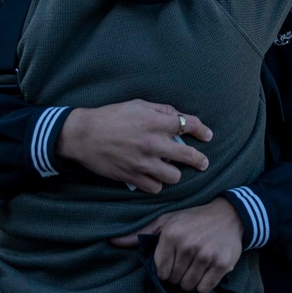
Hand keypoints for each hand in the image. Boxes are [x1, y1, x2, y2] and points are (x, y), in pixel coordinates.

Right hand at [57, 100, 211, 192]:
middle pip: (187, 156)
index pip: (188, 125)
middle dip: (199, 160)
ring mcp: (143, 162)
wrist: (84, 135)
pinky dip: (156, 183)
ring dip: (174, 173)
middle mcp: (153, 143)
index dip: (202, 130)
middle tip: (203, 163)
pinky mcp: (132, 177)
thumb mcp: (138, 104)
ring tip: (171, 169)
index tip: (207, 135)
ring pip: (173, 177)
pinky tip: (154, 177)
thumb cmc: (111, 116)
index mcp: (155, 122)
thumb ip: (161, 110)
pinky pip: (155, 188)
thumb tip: (179, 116)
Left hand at [111, 198, 242, 292]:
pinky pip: (204, 288)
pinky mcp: (221, 264)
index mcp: (172, 234)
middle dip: (179, 274)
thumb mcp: (167, 220)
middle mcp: (188, 244)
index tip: (174, 260)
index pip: (160, 271)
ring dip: (191, 280)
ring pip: (188, 286)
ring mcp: (206, 255)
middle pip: (174, 280)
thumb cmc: (194, 219)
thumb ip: (141, 233)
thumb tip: (113, 241)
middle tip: (186, 261)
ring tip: (196, 265)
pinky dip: (204, 283)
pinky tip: (206, 269)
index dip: (166, 269)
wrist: (229, 215)